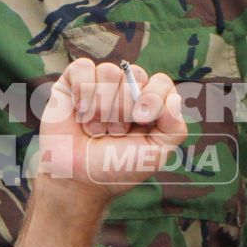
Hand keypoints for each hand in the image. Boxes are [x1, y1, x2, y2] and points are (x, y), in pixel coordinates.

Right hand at [31, 57, 186, 207]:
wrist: (76, 180)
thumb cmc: (115, 167)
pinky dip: (83, 91)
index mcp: (148, 104)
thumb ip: (174, 129)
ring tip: (94, 129)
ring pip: (109, 71)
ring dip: (101, 107)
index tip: (140, 120)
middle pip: (135, 75)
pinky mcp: (72, 83)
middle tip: (113, 133)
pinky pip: (82, 67)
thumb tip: (175, 99)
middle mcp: (125, 90)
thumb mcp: (154, 155)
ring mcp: (99, 85)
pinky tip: (79, 112)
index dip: (153, 97)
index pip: (161, 81)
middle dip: (123, 110)